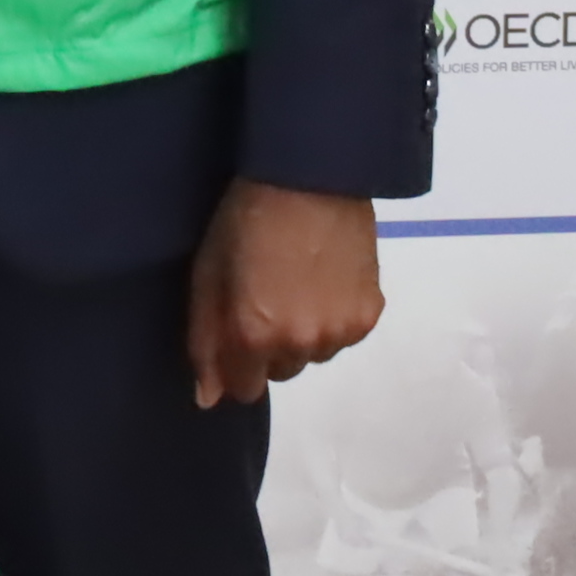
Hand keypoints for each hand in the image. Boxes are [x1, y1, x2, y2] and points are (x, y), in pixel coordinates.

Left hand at [186, 180, 381, 408]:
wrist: (311, 176)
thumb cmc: (244, 218)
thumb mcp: (207, 274)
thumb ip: (205, 342)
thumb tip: (208, 399)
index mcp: (254, 336)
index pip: (244, 390)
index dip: (236, 365)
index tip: (236, 333)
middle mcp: (301, 345)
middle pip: (281, 372)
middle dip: (269, 347)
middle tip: (267, 297)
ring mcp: (341, 332)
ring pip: (314, 355)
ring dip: (303, 334)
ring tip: (297, 283)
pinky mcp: (370, 314)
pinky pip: (344, 335)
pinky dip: (333, 317)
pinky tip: (325, 280)